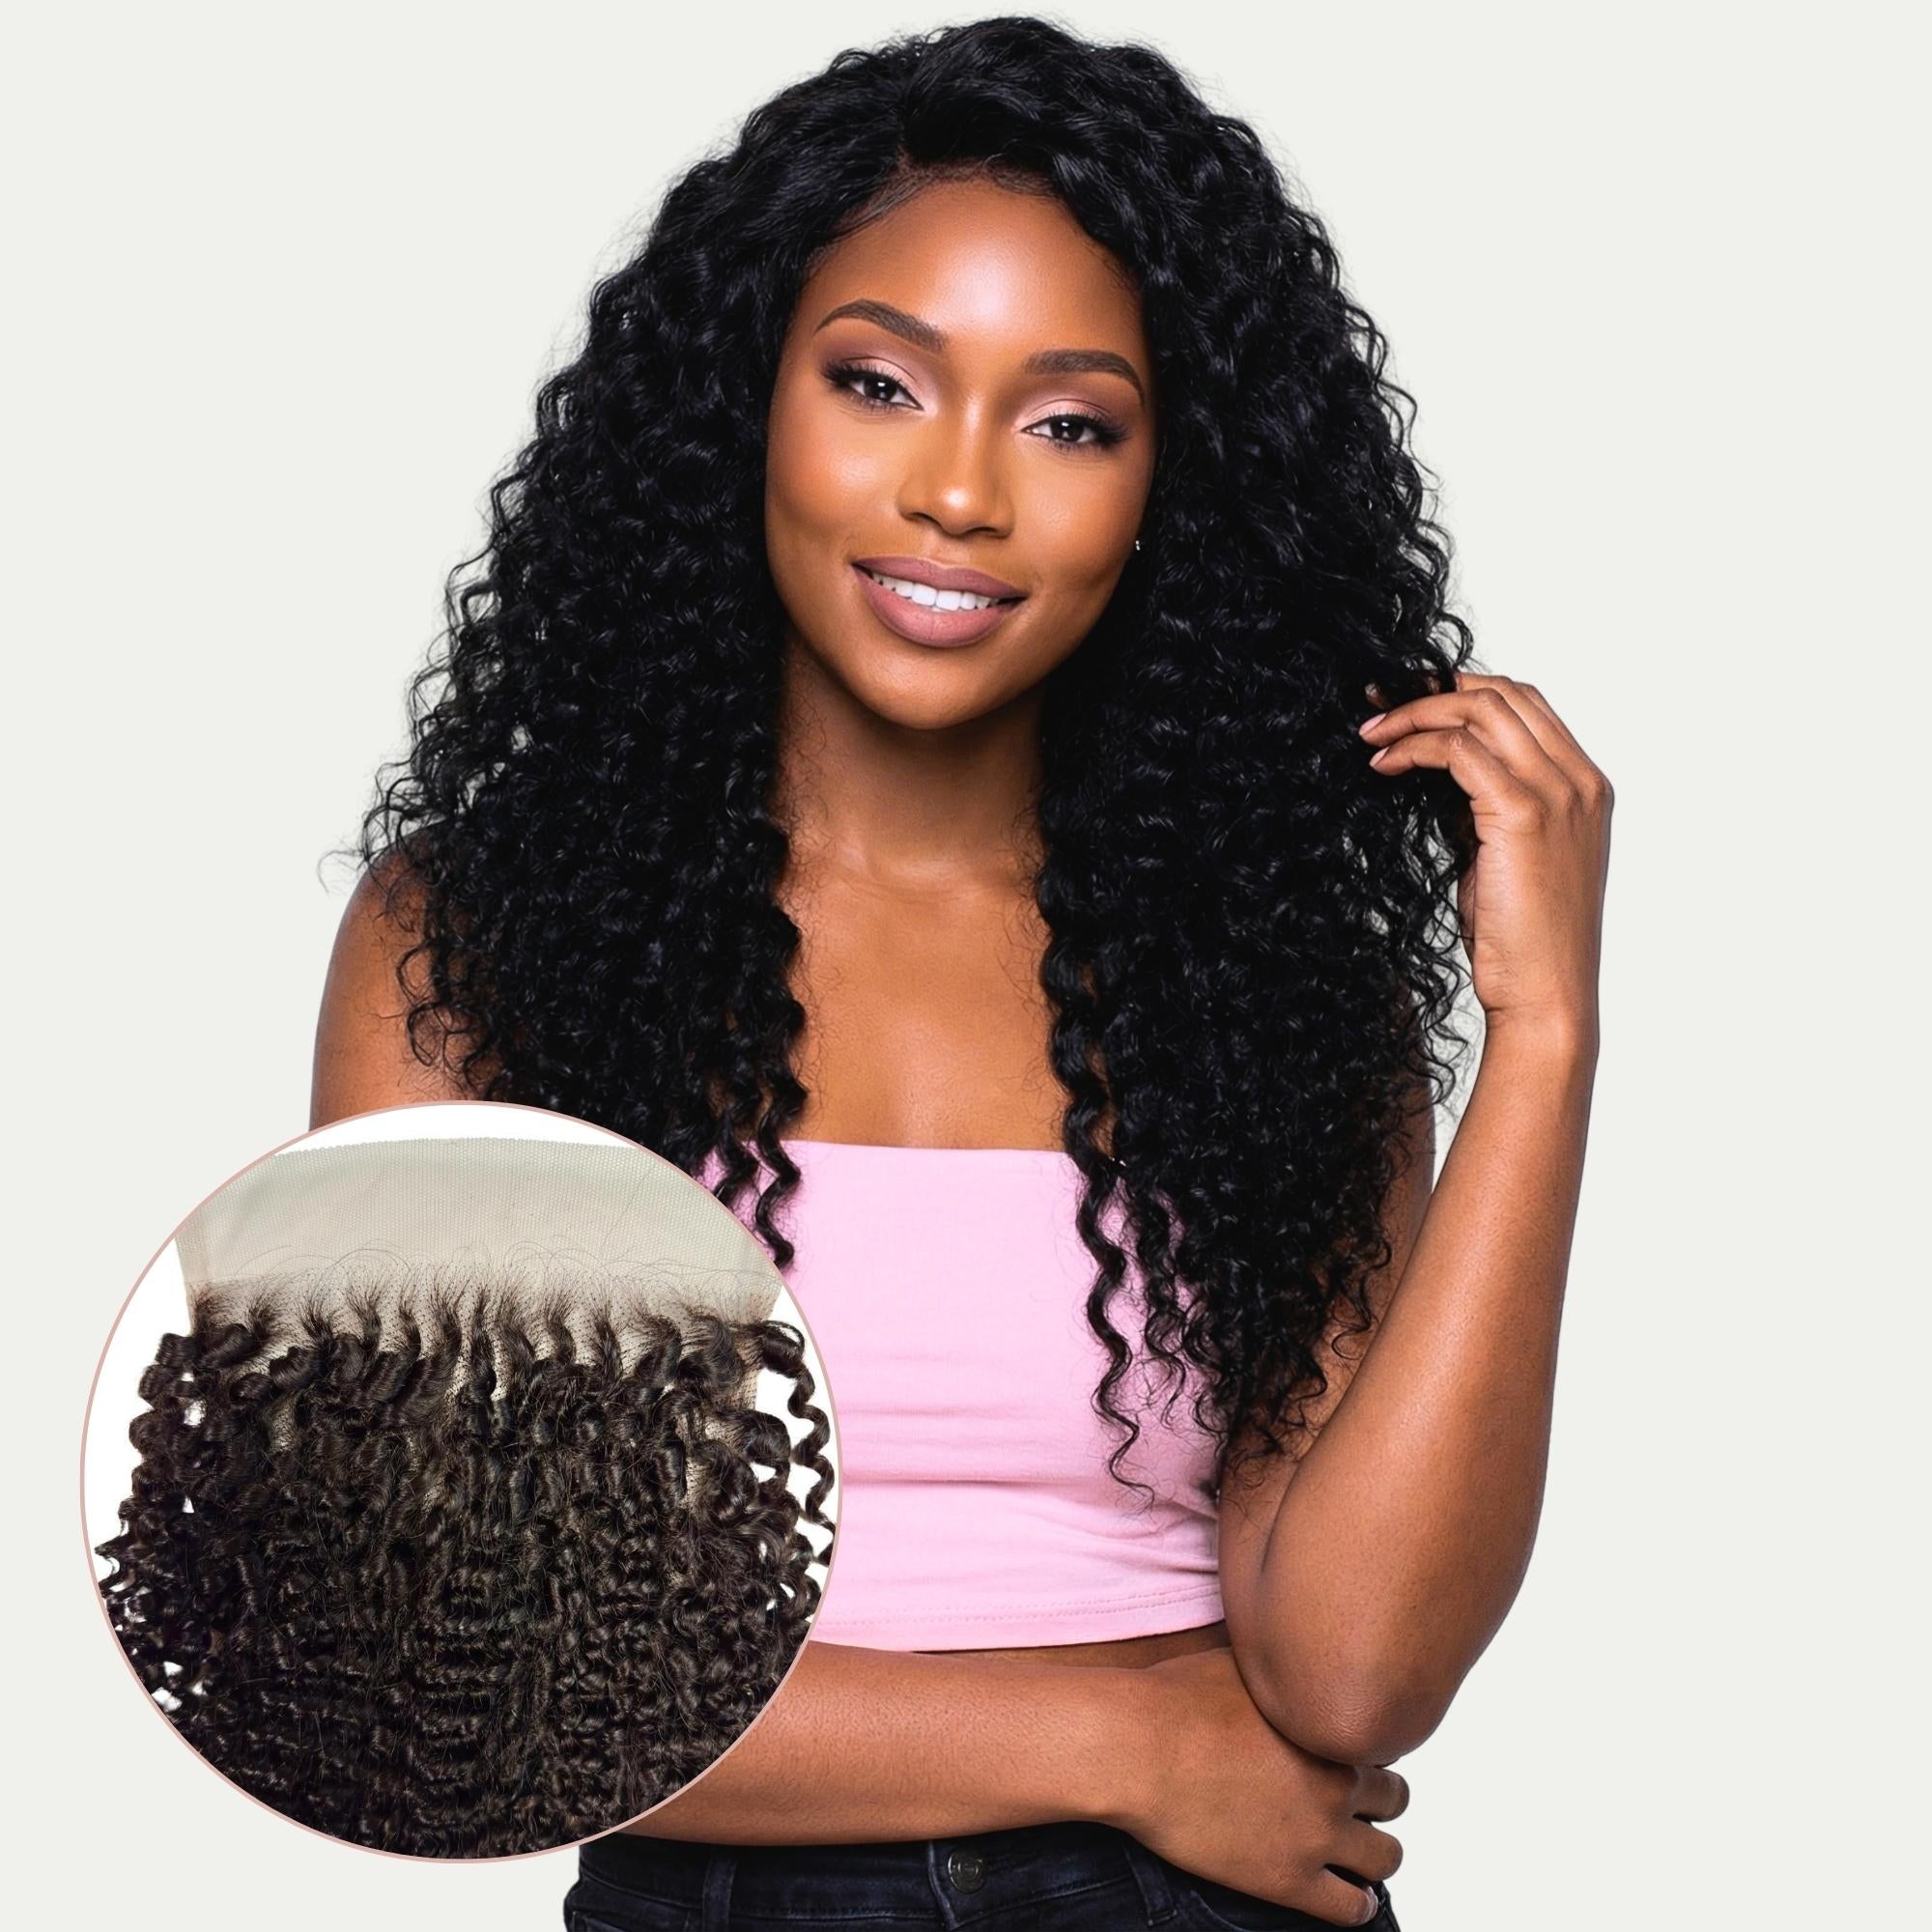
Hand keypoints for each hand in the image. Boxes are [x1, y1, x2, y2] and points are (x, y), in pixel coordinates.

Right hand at [1109, 1646, 1406, 1926]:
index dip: (1358, 1747)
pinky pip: (1351, 1908)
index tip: (1339, 1754)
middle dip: (1376, 1798)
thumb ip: (1274, 1669)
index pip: (1377, 1741)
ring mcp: (1316, 1834)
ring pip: (1386, 1858)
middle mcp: (1334, 1780)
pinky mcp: (1288, 1880)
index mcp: (1324, 1725)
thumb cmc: (1172, 1699)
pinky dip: (1355, 1903)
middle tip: (1350, 1801)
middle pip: (1393, 1797)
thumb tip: (1280, 1656)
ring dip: (1374, 1853)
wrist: (1137, 1749)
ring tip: (1356, 1851)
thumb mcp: (1237, 1660)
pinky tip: (1343, 1894)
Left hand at [1359, 671, 1611, 1036]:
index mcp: (1585, 787)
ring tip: (1372, 734)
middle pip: (1504, 693)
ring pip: (1482, 710)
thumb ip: (1482, 806)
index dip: (1462, 691)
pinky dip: (1416, 745)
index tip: (1407, 702)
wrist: (1546, 995)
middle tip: (1378, 706)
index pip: (1525, 705)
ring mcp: (1557, 794)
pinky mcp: (1523, 814)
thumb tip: (1434, 769)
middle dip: (1433, 689)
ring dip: (1416, 712)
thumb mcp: (1503, 856)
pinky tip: (1385, 766)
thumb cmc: (1521, 939)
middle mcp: (1579, 782)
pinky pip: (1460, 750)